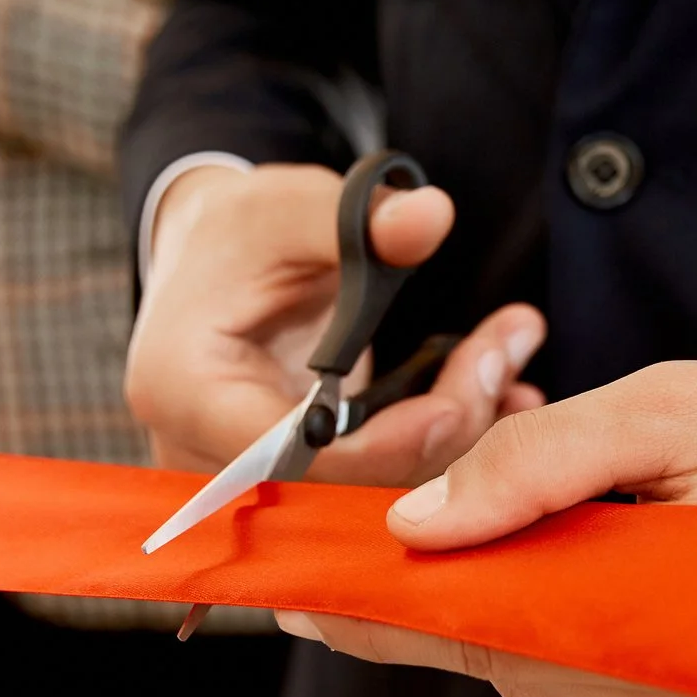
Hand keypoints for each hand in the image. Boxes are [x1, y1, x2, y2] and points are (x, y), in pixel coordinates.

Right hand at [125, 162, 545, 483]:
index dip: (377, 443)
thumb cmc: (237, 236)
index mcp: (186, 392)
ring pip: (375, 488)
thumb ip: (355, 219)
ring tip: (511, 357)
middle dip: (438, 429)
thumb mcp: (286, 209)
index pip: (286, 451)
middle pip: (341, 481)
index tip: (454, 404)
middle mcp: (213, 455)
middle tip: (503, 357)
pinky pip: (384, 477)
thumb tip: (428, 216)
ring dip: (458, 432)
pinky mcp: (309, 477)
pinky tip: (501, 389)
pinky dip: (446, 438)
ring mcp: (261, 477)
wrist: (215, 266)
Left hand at [280, 356, 696, 696]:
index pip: (475, 635)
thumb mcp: (676, 410)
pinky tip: (640, 589)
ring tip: (606, 534)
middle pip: (509, 671)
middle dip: (476, 593)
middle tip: (450, 513)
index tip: (291, 591)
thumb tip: (418, 524)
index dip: (378, 612)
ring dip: (542, 625)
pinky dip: (592, 660)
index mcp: (663, 642)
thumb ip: (539, 467)